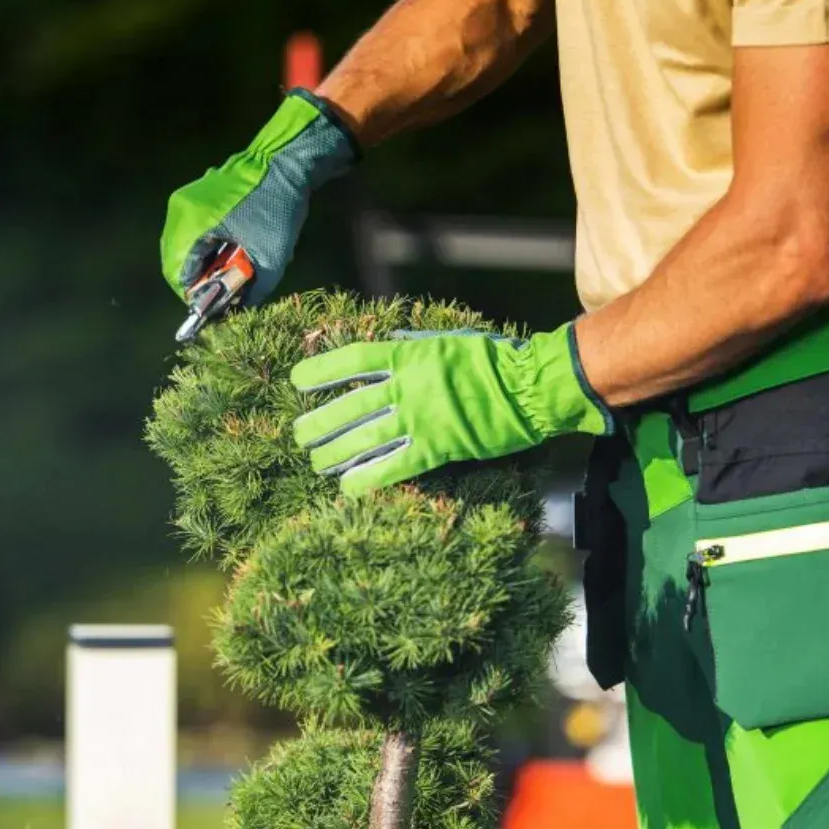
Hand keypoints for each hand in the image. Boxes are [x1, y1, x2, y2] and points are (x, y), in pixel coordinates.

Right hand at [160, 90, 356, 308]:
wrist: (287, 161)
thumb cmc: (278, 208)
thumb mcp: (272, 257)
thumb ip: (255, 290)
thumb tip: (241, 309)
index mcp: (193, 225)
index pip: (178, 272)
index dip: (193, 294)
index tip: (211, 306)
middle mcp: (181, 211)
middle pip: (174, 258)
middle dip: (194, 279)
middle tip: (217, 290)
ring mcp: (186, 199)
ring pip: (180, 244)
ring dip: (198, 262)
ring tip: (223, 271)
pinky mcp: (195, 193)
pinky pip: (189, 228)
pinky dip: (201, 244)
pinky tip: (223, 249)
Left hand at [290, 324, 613, 494]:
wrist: (530, 387)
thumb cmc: (495, 358)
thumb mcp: (449, 340)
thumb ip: (414, 347)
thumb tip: (389, 346)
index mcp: (408, 357)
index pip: (353, 361)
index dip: (322, 370)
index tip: (297, 380)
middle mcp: (407, 387)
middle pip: (350, 406)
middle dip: (320, 422)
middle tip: (299, 435)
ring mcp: (420, 420)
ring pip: (365, 438)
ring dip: (335, 453)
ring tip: (315, 464)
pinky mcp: (438, 448)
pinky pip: (394, 466)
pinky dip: (368, 478)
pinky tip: (347, 488)